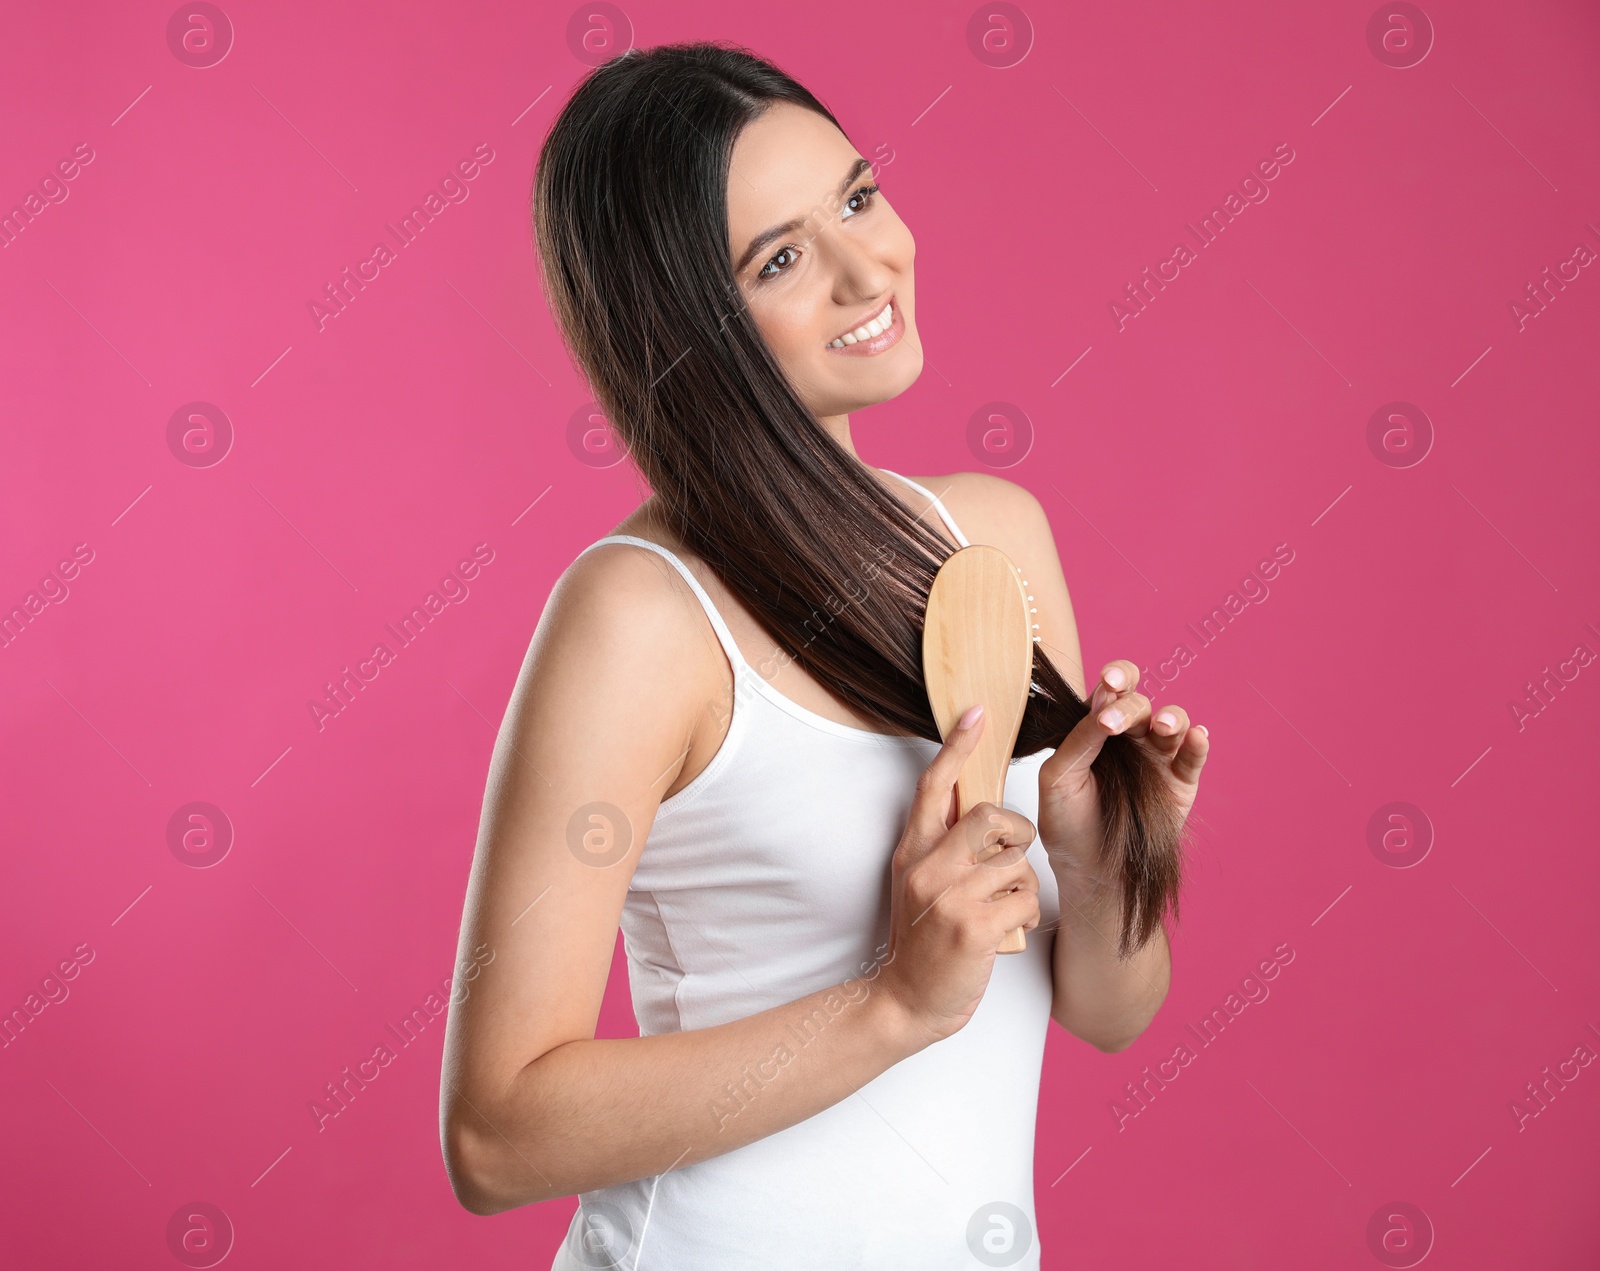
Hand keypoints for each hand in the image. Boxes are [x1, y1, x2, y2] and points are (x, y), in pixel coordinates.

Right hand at [876, 706, 1041, 1049]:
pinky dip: (1026, 918)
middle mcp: (926, 868)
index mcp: (912, 852)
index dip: (957, 747)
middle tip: (1012, 858)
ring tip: (1004, 912)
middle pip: (988, 815)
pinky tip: (1009, 933)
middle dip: (1016, 833)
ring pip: (1017, 864)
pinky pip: (1025, 900)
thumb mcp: (919, 885)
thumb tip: (981, 809)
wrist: (906, 1002)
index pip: (934, 787)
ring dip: (1023, 889)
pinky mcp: (973, 927)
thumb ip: (943, 847)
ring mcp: (948, 897)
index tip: (977, 713)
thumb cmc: (923, 943)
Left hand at [1036, 660, 1208, 880]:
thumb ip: (1079, 739)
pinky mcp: (1181, 782)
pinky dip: (1197, 743)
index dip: (1114, 680)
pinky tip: (1197, 737)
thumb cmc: (1068, 823)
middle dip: (1129, 707)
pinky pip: (1193, 757)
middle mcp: (1130, 737)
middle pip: (1140, 704)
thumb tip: (1101, 701)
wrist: (1090, 870)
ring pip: (1173, 722)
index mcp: (1097, 728)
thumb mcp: (1058, 778)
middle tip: (1112, 724)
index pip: (1110, 691)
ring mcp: (1157, 758)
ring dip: (1170, 718)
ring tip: (1162, 726)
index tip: (1107, 684)